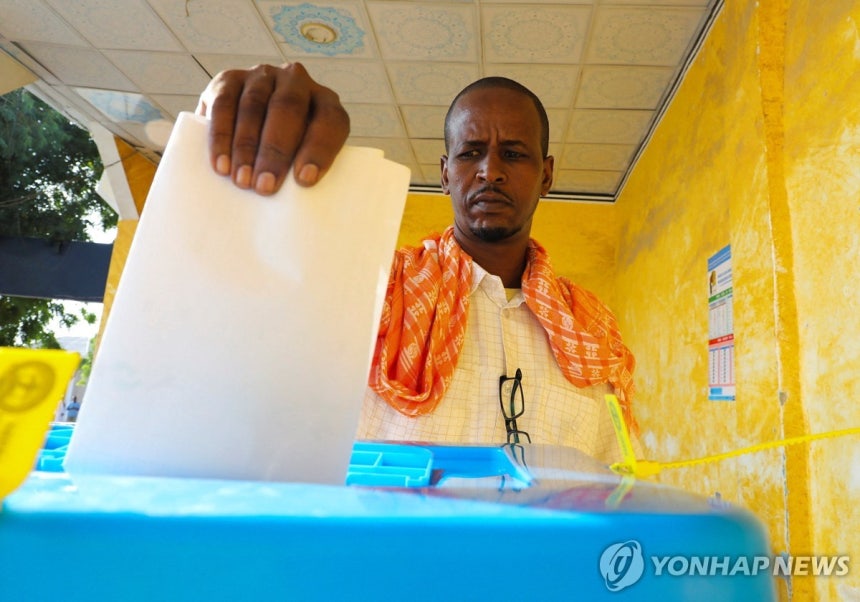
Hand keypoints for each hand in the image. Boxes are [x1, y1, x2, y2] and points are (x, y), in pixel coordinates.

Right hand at [196, 63, 349, 194]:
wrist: (250, 126)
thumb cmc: (288, 155)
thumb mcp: (304, 157)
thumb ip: (306, 171)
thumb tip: (301, 214)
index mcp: (325, 102)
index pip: (330, 120)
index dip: (319, 149)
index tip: (304, 181)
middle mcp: (295, 81)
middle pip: (288, 109)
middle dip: (276, 151)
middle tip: (265, 188)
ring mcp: (261, 76)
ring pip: (253, 106)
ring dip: (246, 147)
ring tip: (242, 182)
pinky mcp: (228, 79)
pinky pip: (223, 105)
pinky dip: (220, 137)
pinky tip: (221, 164)